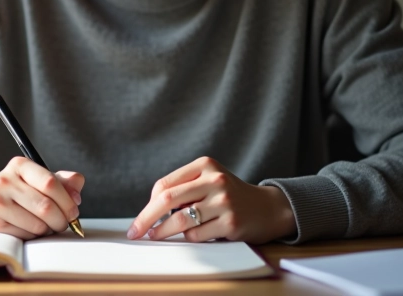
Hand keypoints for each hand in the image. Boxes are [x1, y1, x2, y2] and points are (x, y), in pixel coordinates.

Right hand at [0, 156, 83, 238]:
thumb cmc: (15, 191)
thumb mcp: (35, 179)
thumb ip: (61, 181)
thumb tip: (78, 188)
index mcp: (20, 165)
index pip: (50, 182)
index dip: (67, 200)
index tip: (74, 211)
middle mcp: (5, 181)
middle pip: (46, 206)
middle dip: (62, 219)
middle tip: (64, 223)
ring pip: (37, 224)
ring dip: (48, 229)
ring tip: (45, 225)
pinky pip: (25, 235)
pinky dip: (33, 235)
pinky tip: (29, 228)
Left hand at [126, 156, 295, 243]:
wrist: (267, 208)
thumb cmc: (230, 196)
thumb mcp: (209, 181)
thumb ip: (184, 189)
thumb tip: (150, 211)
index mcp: (205, 165)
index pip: (165, 184)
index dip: (148, 204)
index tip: (140, 219)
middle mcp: (215, 180)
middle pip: (168, 199)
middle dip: (146, 218)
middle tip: (135, 231)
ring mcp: (224, 201)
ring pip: (180, 219)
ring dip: (163, 231)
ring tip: (155, 235)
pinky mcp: (231, 222)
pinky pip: (197, 234)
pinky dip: (189, 238)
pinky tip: (195, 235)